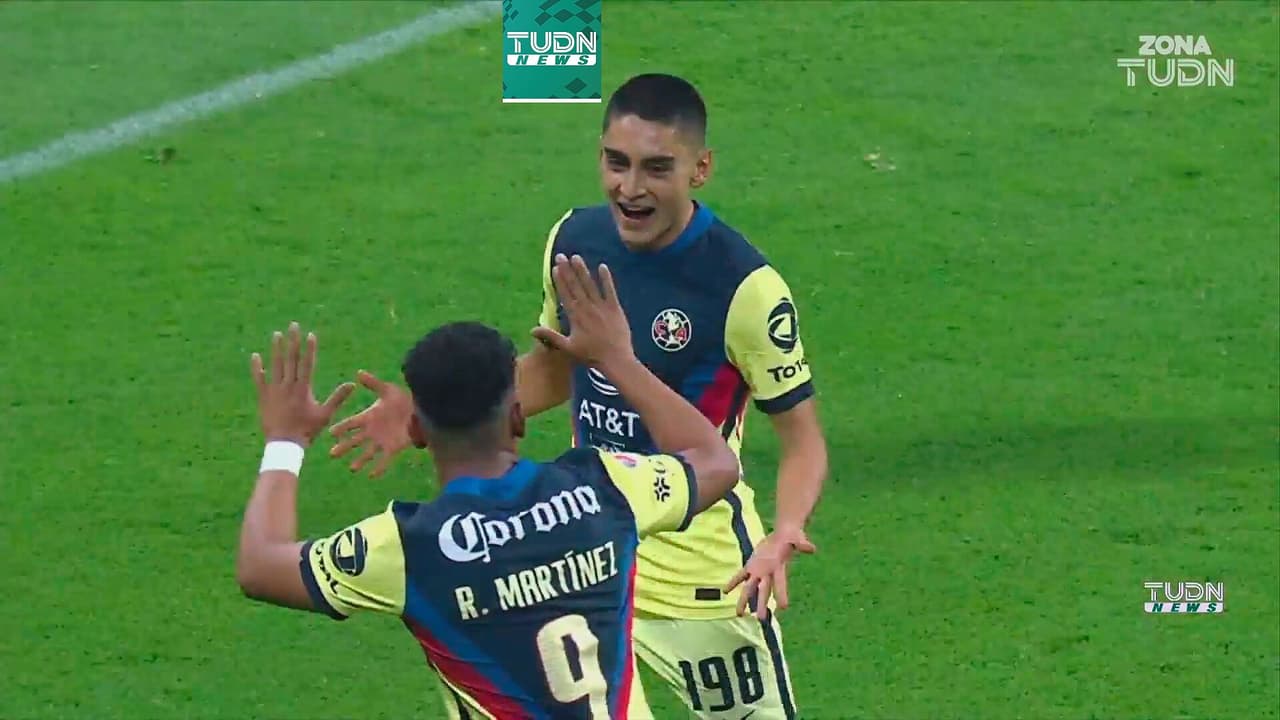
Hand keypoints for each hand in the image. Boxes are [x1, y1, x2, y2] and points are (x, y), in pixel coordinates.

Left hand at [250, 322, 355, 446]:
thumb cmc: (307, 430)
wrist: (284, 444)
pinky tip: (255, 356)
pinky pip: (259, 379)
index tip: (310, 335)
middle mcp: (288, 386)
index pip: (307, 363)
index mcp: (303, 388)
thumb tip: (352, 384)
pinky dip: (257, 367)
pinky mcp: (263, 397)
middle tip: (293, 326)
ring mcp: (274, 390)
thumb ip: (338, 398)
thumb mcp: (325, 415)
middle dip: (293, 341)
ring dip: (276, 349)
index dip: (309, 348)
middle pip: (291, 359)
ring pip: (275, 365)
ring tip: (277, 334)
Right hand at [327, 370, 414, 477]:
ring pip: (367, 453)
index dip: (341, 427)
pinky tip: (371, 475)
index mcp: (368, 417)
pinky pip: (384, 460)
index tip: (330, 431)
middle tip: (332, 454)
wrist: (420, 410)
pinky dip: (379, 468)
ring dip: (360, 460)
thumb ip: (373, 383)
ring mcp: (381, 441)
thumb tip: (359, 373)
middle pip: (354, 441)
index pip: (351, 423)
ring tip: (352, 468)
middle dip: (344, 447)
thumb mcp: (387, 390)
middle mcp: (372, 431)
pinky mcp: (393, 448)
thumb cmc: (402, 399)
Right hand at [531, 254, 633, 367]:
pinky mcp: (615, 308)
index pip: (565, 294)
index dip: (559, 280)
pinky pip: (610, 290)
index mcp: (575, 316)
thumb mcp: (568, 347)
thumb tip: (531, 330)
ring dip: (582, 270)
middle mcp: (587, 308)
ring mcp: (602, 307)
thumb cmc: (591, 355)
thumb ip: (550, 336)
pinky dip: (606, 279)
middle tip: (561, 256)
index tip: (554, 268)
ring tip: (576, 257)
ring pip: (590, 285)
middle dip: (568, 270)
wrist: (615, 359)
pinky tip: (602, 266)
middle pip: (575, 286)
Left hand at [724, 527, 816, 620]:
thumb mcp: (797, 539)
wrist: (784, 534)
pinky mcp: (752, 565)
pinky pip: (741, 575)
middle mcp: (768, 573)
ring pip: (750, 588)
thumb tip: (812, 549)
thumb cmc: (793, 537)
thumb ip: (802, 544)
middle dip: (762, 604)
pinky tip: (726, 591)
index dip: (782, 594)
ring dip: (744, 600)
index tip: (783, 607)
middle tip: (761, 619)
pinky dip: (733, 582)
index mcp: (779, 568)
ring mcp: (759, 571)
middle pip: (764, 591)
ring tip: (739, 614)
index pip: (780, 583)